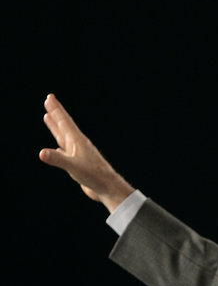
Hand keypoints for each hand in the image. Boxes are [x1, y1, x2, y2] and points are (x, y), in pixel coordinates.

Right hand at [39, 94, 133, 211]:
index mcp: (78, 142)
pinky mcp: (78, 164)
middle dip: (56, 113)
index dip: (56, 109)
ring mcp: (78, 154)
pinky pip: (65, 152)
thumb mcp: (73, 167)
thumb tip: (42, 153)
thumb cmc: (94, 177)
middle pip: (64, 125)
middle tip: (49, 100)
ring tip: (48, 117)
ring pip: (64, 137)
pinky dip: (59, 147)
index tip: (49, 97)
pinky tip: (56, 147)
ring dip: (56, 127)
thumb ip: (58, 159)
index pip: (65, 122)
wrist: (107, 188)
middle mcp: (78, 145)